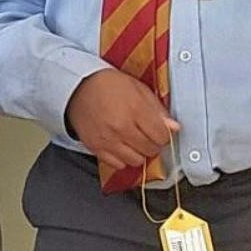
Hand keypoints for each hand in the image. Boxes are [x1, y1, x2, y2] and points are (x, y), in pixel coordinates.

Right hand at [65, 69, 180, 176]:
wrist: (77, 87)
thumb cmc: (107, 85)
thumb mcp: (138, 89)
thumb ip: (157, 109)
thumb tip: (173, 127)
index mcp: (134, 110)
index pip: (162, 136)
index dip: (164, 134)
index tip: (159, 130)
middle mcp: (121, 127)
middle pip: (151, 150)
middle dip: (153, 143)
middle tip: (147, 133)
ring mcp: (108, 140)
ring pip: (136, 161)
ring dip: (139, 153)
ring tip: (134, 141)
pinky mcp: (96, 148)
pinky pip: (118, 165)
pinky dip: (123, 158)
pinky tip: (121, 146)